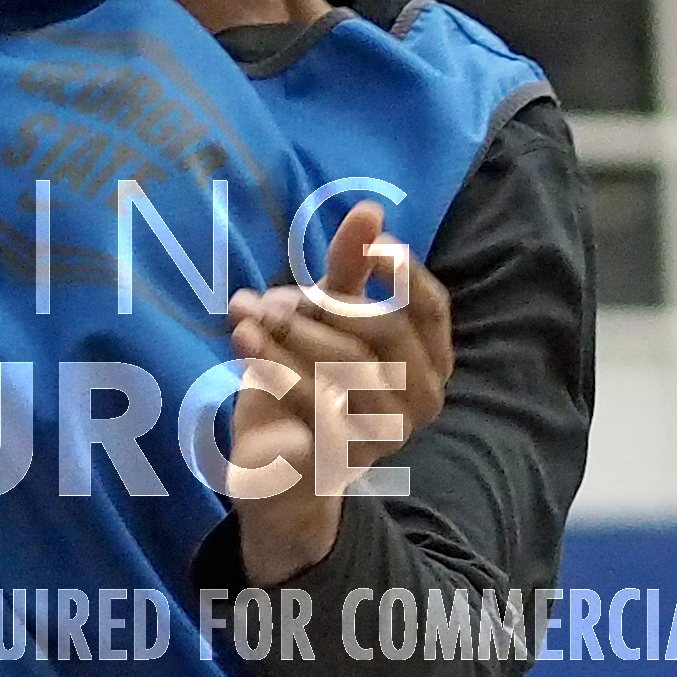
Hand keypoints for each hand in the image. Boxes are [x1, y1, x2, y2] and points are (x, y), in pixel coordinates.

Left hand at [223, 201, 453, 582]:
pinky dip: (271, 364)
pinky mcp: (342, 458)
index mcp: (427, 361)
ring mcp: (386, 434)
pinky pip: (308, 401)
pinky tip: (243, 339)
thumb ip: (351, 267)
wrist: (280, 467)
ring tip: (248, 315)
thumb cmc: (312, 373)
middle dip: (322, 304)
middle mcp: (419, 400)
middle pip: (378, 330)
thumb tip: (372, 210)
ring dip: (286, 332)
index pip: (433, 309)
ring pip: (340, 364)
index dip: (404, 273)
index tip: (374, 243)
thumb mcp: (328, 314)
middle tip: (273, 298)